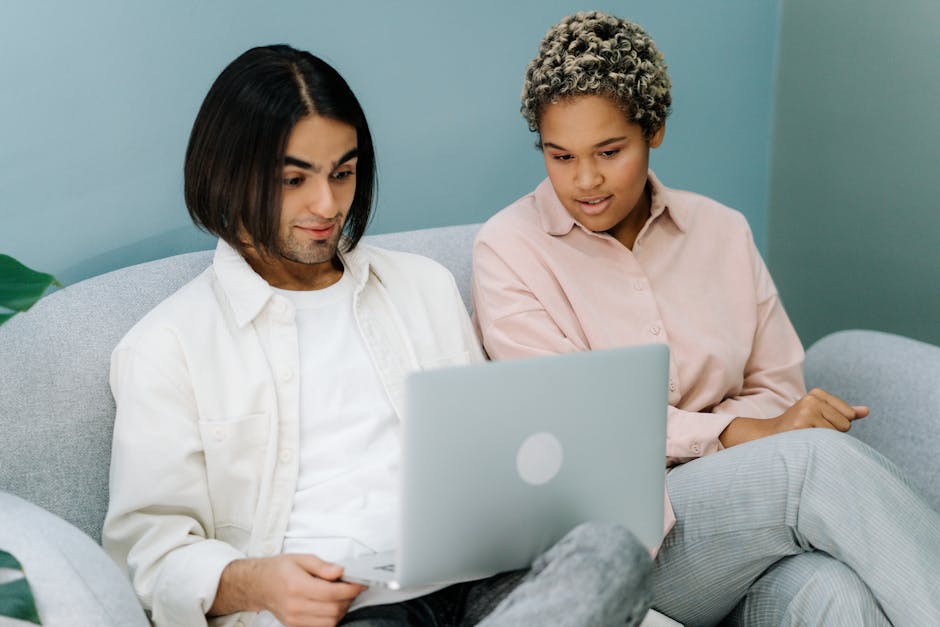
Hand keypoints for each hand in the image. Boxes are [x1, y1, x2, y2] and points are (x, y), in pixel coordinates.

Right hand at [210, 554, 365, 626]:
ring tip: (340, 596)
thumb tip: (340, 571)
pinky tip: (330, 606)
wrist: (258, 585)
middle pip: (333, 610)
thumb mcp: (300, 558)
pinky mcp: (295, 626)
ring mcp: (295, 619)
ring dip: (341, 610)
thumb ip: (322, 566)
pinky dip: (331, 618)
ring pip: (329, 622)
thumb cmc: (278, 570)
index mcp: (297, 586)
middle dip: (348, 599)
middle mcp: (295, 606)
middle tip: (351, 587)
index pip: (331, 593)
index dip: (350, 589)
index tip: (360, 583)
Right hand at [719, 388, 867, 447]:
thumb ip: (844, 413)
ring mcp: (806, 411)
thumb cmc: (800, 428)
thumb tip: (867, 411)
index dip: (837, 424)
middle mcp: (812, 399)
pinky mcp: (801, 424)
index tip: (817, 423)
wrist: (770, 437)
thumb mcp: (821, 415)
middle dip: (832, 432)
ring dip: (825, 440)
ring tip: (807, 436)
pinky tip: (804, 441)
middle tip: (811, 432)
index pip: (849, 414)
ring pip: (837, 433)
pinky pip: (826, 440)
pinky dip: (818, 445)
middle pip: (845, 423)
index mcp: (817, 393)